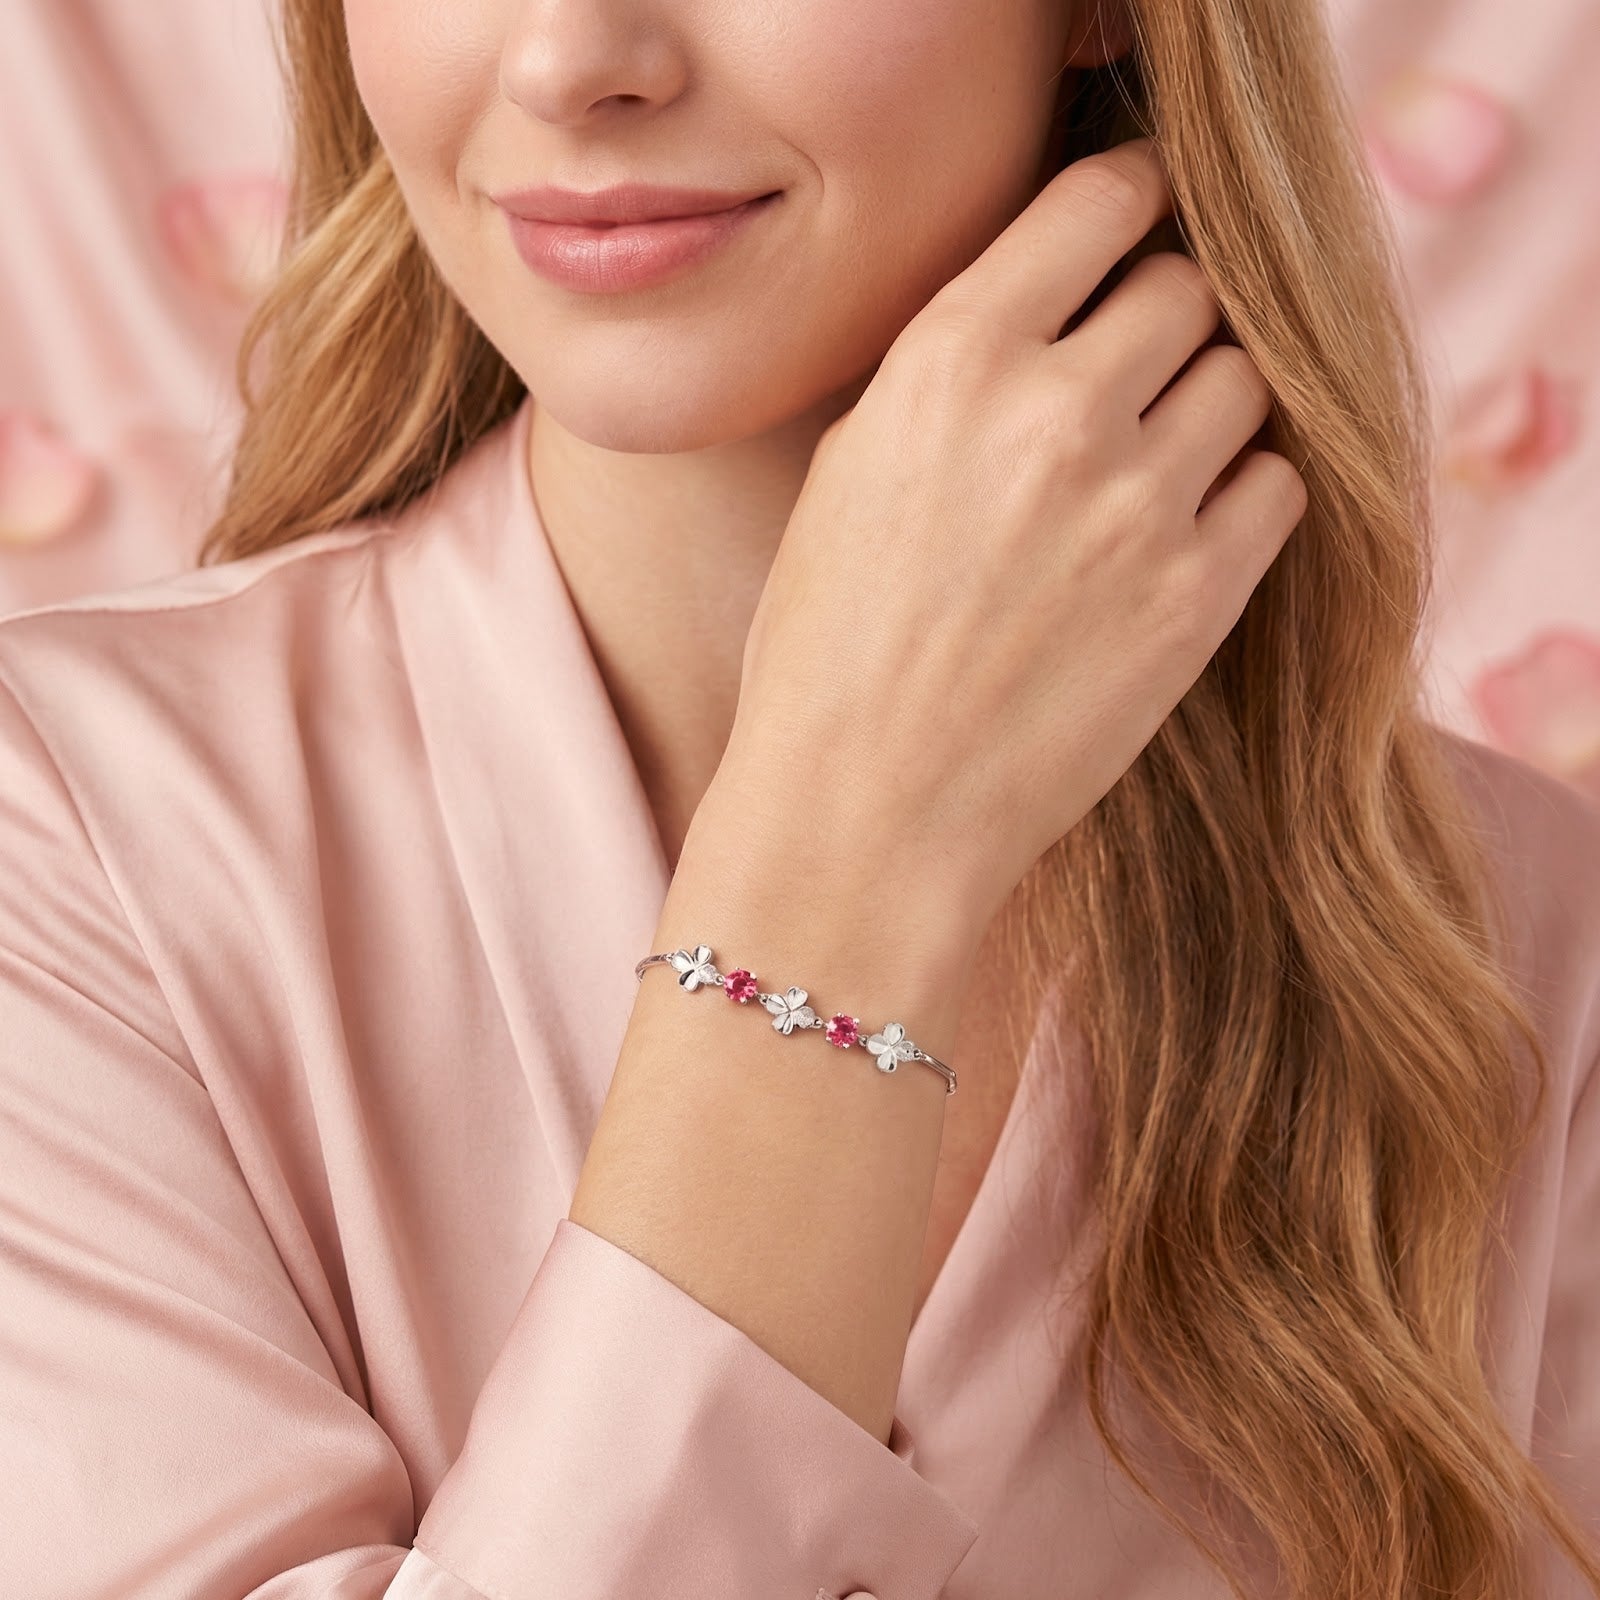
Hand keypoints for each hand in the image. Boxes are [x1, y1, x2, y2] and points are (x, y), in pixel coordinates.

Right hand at [714, 137, 1307, 935]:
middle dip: (1164, 319)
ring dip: (1208, 406)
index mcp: (951, 362)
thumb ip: (951, 375)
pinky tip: (1184, 532)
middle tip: (1133, 374)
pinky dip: (1244, 492)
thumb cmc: (825, 651)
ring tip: (1155, 464)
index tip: (1133, 226)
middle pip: (1189, 287)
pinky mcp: (1198, 598)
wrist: (864, 814)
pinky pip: (1279, 485)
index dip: (1129, 202)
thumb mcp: (850, 474)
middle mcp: (1056, 411)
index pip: (1101, 200)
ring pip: (1245, 380)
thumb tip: (1038, 314)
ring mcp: (1140, 505)